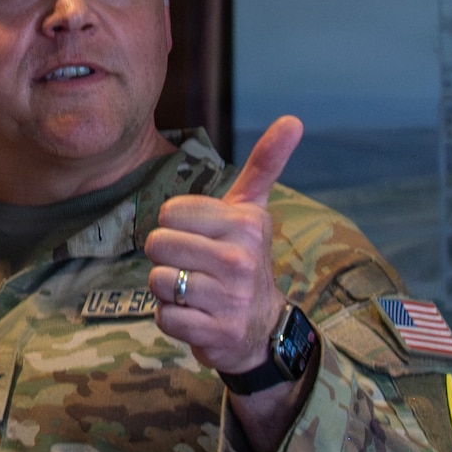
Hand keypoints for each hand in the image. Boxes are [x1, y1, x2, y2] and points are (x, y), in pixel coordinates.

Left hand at [145, 115, 302, 375]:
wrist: (261, 328)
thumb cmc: (243, 259)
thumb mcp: (252, 210)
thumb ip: (265, 164)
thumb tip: (293, 119)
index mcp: (246, 222)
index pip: (169, 212)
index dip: (174, 227)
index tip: (199, 238)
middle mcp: (241, 258)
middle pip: (158, 245)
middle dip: (167, 259)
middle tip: (194, 267)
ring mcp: (230, 298)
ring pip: (158, 282)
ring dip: (167, 290)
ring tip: (194, 292)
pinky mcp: (218, 332)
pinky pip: (165, 317)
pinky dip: (172, 319)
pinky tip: (195, 316)